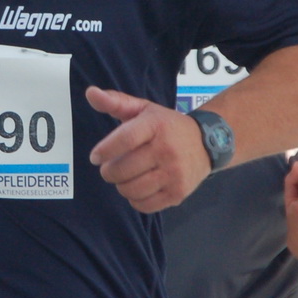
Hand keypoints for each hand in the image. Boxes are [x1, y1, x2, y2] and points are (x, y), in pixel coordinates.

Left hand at [86, 86, 211, 212]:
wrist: (207, 144)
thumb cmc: (168, 126)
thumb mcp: (144, 109)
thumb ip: (116, 102)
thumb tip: (90, 93)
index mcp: (156, 125)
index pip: (124, 139)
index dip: (105, 150)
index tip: (96, 157)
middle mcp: (167, 150)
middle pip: (123, 170)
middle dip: (109, 171)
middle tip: (111, 168)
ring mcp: (174, 173)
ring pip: (131, 190)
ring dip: (121, 186)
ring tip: (126, 177)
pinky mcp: (177, 193)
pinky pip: (144, 205)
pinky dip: (135, 199)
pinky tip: (139, 187)